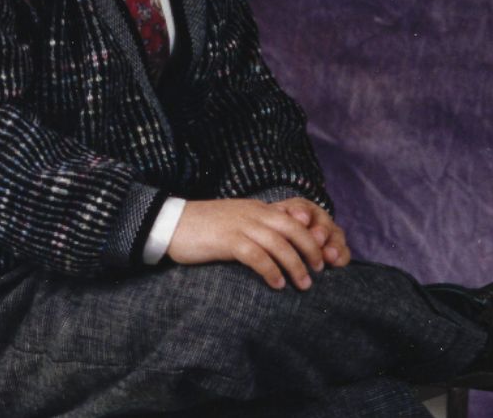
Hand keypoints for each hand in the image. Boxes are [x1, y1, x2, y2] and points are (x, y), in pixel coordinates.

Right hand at [165, 198, 342, 289]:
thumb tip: (280, 245)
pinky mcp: (227, 240)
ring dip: (295, 265)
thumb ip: (258, 228)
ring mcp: (241, 225)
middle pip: (293, 229)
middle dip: (311, 250)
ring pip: (279, 243)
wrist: (171, 223)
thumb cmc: (205, 227)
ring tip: (304, 283)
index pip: (295, 218)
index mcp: (259, 208)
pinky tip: (277, 284)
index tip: (321, 255)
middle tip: (320, 270)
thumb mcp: (237, 221)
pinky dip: (271, 270)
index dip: (312, 236)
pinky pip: (256, 256)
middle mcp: (254, 213)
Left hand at [275, 196, 350, 267]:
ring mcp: (330, 234)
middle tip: (317, 239)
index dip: (301, 213)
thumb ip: (274, 227)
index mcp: (299, 210)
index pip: (301, 209)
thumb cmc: (275, 237)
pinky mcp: (337, 250)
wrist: (284, 247)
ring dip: (333, 245)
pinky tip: (336, 262)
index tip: (301, 220)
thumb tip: (274, 226)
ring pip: (336, 236)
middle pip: (322, 222)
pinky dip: (341, 257)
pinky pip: (343, 252)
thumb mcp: (271, 229)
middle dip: (320, 230)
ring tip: (329, 255)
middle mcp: (318, 219)